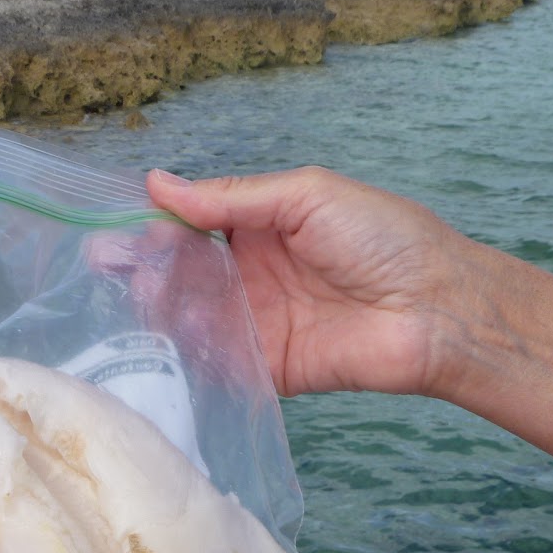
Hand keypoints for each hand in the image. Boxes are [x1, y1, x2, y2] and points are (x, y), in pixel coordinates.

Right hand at [145, 167, 483, 396]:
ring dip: (161, 308)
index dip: (153, 226)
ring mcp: (258, 322)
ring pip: (192, 317)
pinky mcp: (268, 367)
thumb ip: (232, 196)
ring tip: (141, 297)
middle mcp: (253, 274)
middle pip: (183, 274)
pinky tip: (167, 340)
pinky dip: (190, 353)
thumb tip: (159, 185)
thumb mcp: (306, 196)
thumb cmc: (386, 239)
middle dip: (146, 269)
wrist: (438, 310)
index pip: (192, 224)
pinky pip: (219, 363)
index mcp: (262, 225)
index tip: (114, 228)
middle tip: (114, 268)